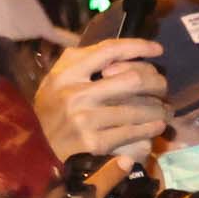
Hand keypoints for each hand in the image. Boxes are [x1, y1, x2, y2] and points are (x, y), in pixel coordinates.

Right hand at [35, 38, 167, 165]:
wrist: (35, 150)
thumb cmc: (51, 112)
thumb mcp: (56, 82)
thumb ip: (82, 65)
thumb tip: (120, 53)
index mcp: (67, 72)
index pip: (108, 50)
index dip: (138, 47)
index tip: (158, 49)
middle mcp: (76, 93)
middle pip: (132, 80)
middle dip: (155, 82)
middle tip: (163, 87)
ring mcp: (85, 118)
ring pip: (137, 109)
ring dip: (157, 110)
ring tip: (164, 110)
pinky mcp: (94, 142)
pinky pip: (133, 132)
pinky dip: (150, 129)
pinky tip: (156, 126)